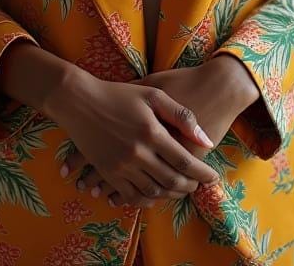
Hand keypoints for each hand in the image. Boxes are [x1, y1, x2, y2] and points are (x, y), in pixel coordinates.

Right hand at [50, 71, 219, 210]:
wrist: (80, 101)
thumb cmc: (119, 94)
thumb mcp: (154, 95)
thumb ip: (181, 116)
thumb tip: (206, 140)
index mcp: (151, 132)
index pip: (185, 162)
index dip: (202, 174)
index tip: (213, 177)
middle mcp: (137, 153)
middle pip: (171, 181)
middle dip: (189, 186)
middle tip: (197, 184)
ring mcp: (121, 165)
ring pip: (153, 191)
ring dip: (171, 194)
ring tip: (180, 189)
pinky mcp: (108, 172)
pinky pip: (131, 195)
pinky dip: (147, 199)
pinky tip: (156, 194)